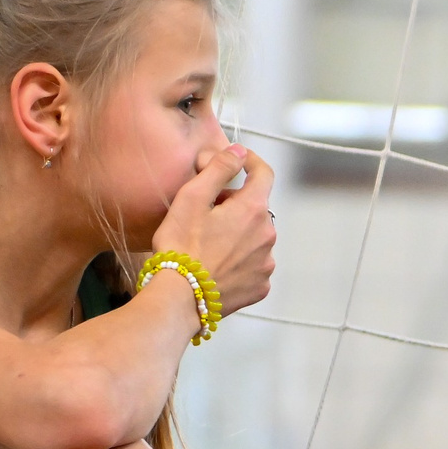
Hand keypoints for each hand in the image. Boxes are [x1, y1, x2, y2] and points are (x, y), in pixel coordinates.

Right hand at [149, 144, 276, 316]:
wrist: (180, 297)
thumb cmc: (180, 245)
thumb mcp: (192, 198)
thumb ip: (218, 169)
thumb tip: (239, 151)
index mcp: (254, 210)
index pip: (264, 174)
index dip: (250, 162)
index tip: (237, 160)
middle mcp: (268, 236)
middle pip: (256, 208)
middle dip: (235, 203)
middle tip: (205, 210)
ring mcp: (266, 264)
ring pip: (254, 237)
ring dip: (237, 232)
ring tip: (207, 242)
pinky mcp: (260, 286)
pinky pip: (253, 264)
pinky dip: (239, 259)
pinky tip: (216, 264)